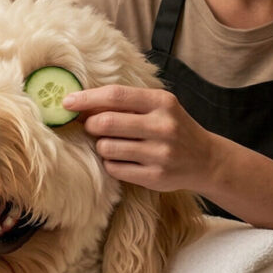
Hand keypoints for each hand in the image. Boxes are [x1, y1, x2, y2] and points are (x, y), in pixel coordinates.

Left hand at [63, 85, 219, 192]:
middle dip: (90, 125)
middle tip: (91, 126)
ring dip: (101, 146)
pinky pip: (114, 168)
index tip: (66, 102)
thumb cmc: (172, 128)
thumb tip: (80, 103)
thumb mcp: (158, 107)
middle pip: (105, 123)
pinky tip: (124, 160)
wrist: (206, 160)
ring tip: (113, 144)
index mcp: (162, 102)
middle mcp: (163, 126)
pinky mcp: (155, 176)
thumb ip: (126, 103)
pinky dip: (111, 163)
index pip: (115, 96)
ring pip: (106, 148)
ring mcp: (160, 153)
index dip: (86, 98)